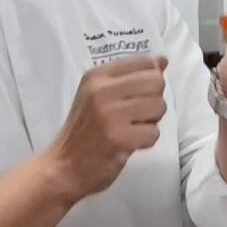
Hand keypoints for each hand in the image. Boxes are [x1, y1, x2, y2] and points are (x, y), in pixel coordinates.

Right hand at [47, 55, 168, 200]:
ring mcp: (109, 114)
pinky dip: (145, 142)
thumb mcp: (100, 96)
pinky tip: (127, 143)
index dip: (149, 81)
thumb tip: (162, 61)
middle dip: (153, 102)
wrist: (63, 166)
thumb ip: (131, 78)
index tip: (133, 97)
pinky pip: (154, 133)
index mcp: (96, 76)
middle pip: (156, 83)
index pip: (145, 62)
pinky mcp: (118, 137)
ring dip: (150, 122)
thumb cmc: (84, 131)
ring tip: (129, 129)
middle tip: (133, 116)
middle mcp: (101, 90)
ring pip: (159, 107)